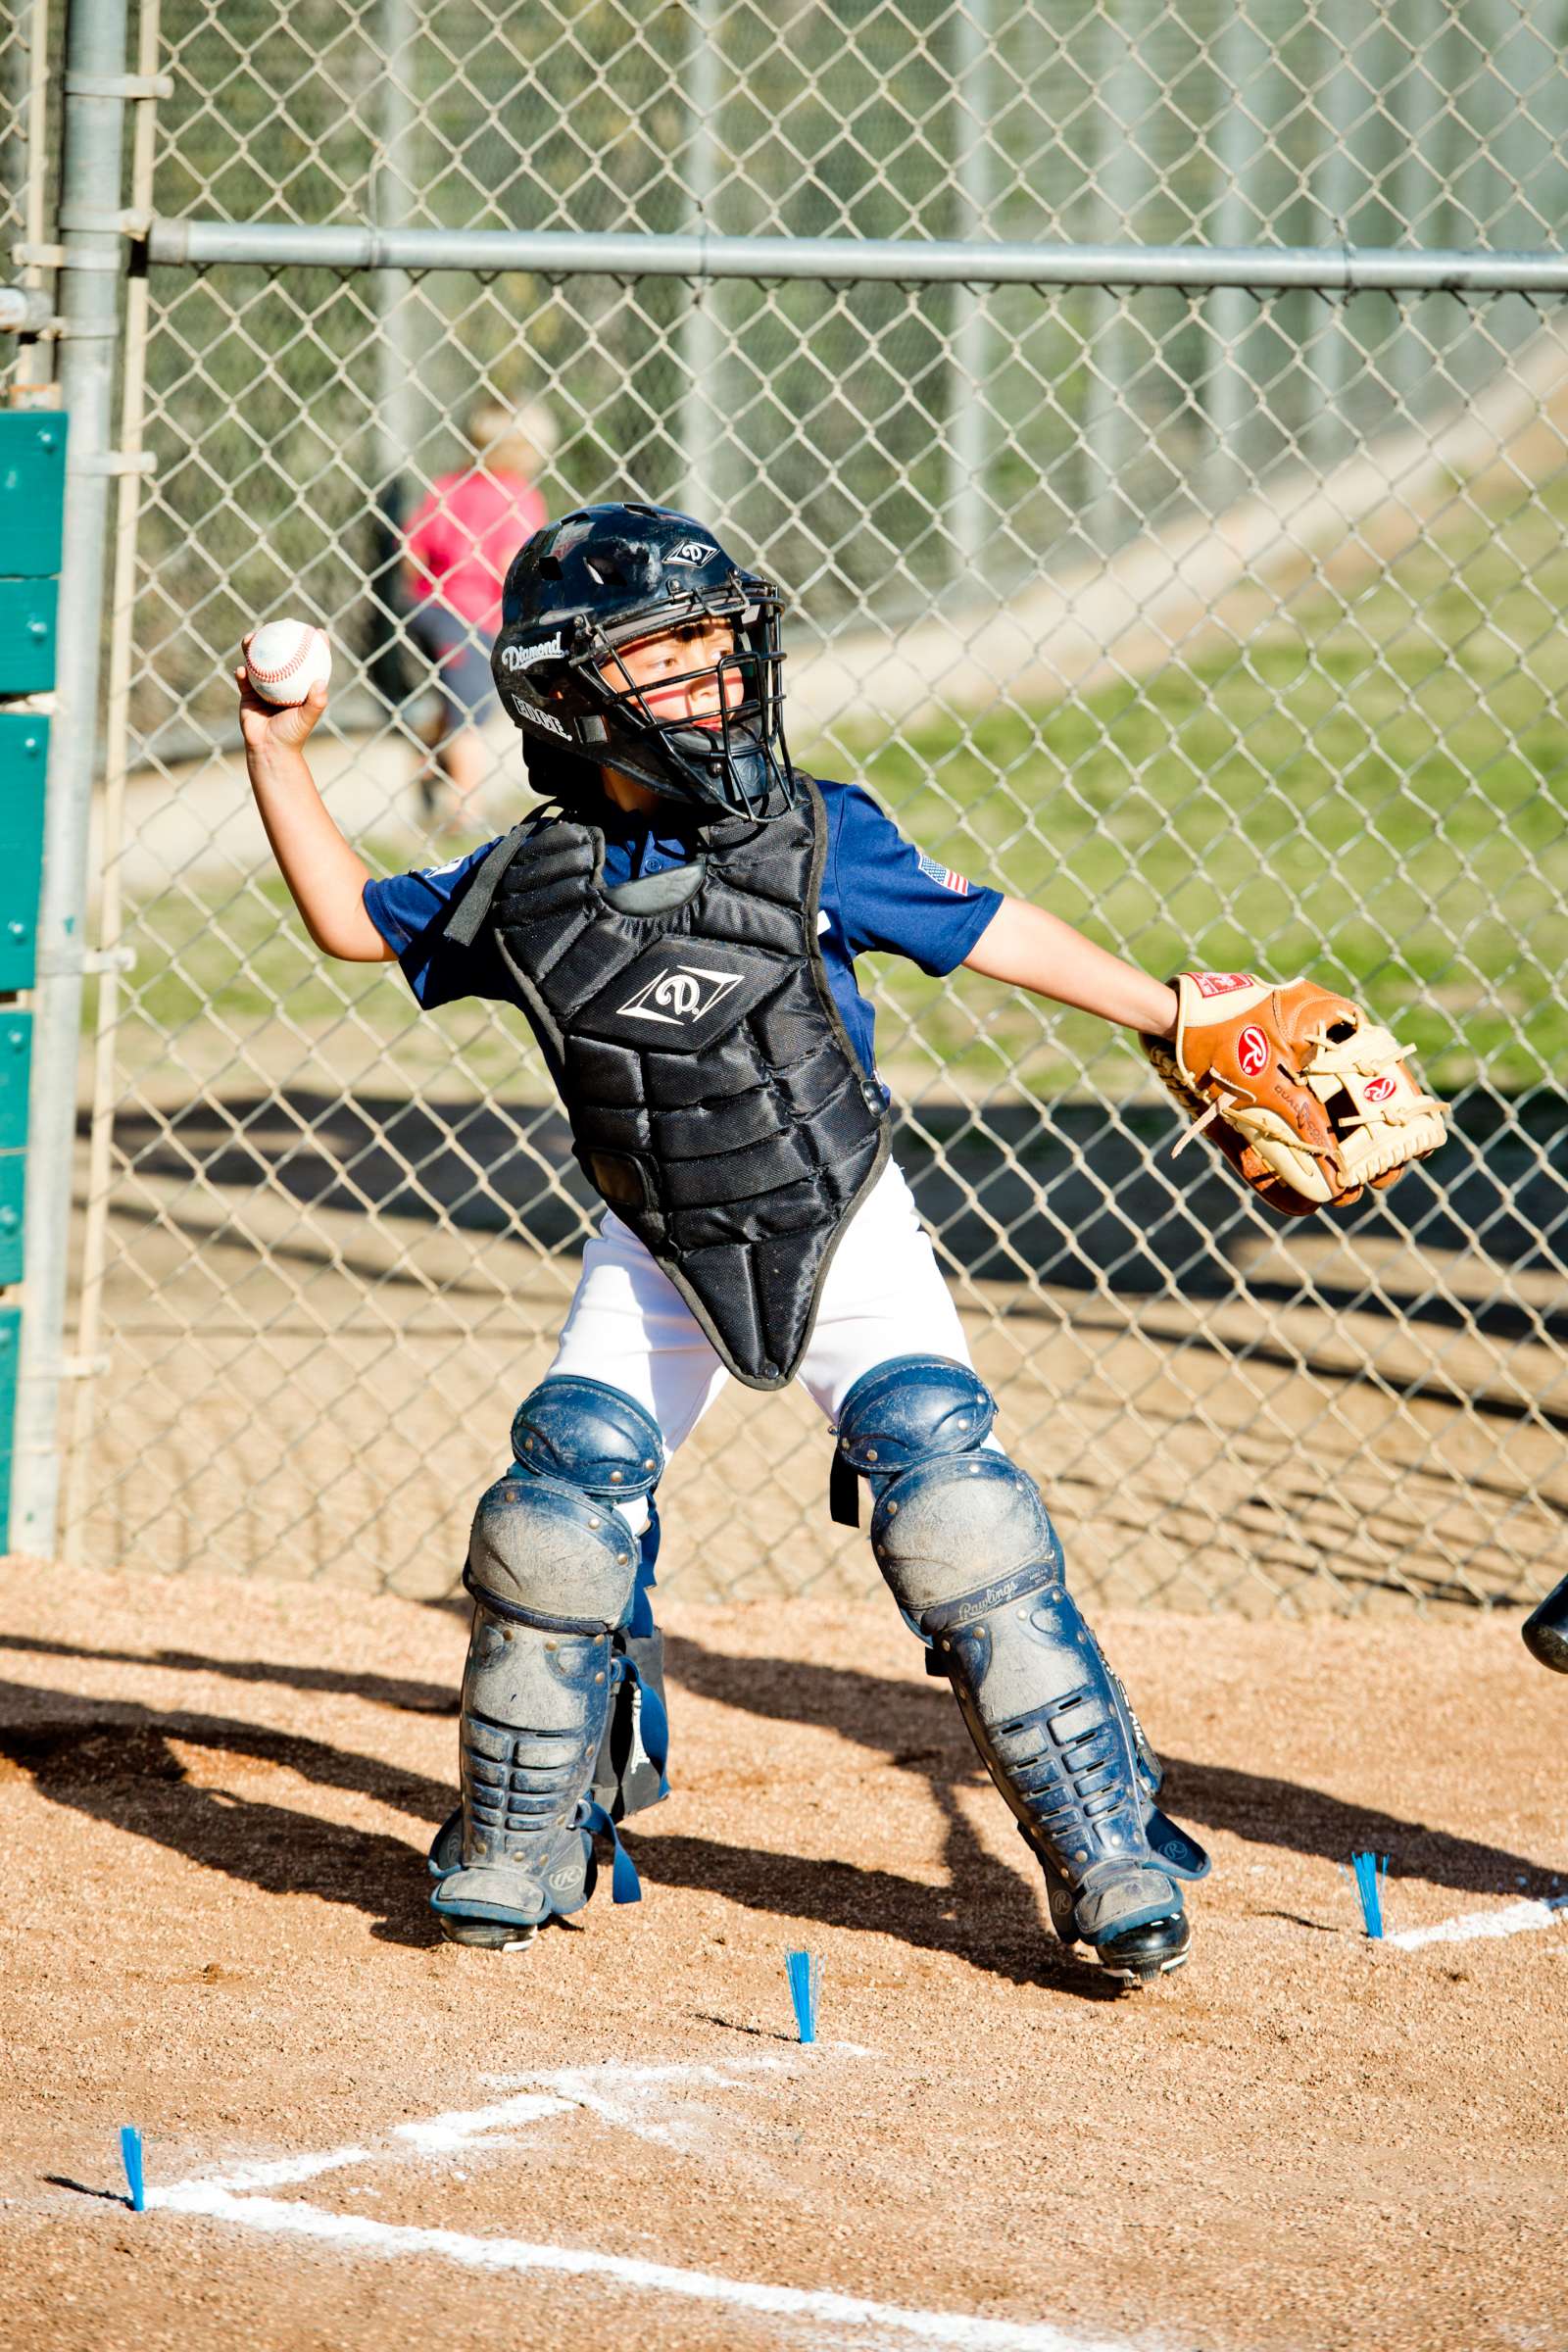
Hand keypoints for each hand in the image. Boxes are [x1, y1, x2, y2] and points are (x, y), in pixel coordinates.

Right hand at [236, 636, 327, 755]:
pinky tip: (242, 669)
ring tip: (252, 638)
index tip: (317, 631)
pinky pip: (244, 679)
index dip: (313, 644)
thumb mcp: (306, 718)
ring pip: (258, 661)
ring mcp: (264, 686)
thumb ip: (316, 702)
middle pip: (281, 653)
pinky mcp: (247, 694)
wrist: (269, 750)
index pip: (308, 660)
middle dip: (279, 635)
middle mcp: (282, 682)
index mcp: (298, 685)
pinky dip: (243, 674)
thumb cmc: (292, 735)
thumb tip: (321, 682)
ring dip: (254, 647)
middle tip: (282, 624)